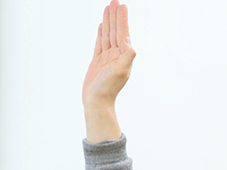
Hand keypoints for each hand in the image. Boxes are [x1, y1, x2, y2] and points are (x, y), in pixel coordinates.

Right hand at [82, 0, 135, 142]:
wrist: (97, 103)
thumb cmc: (108, 89)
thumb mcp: (121, 70)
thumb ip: (128, 55)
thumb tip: (129, 40)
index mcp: (123, 56)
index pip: (123, 33)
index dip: (122, 19)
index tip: (121, 5)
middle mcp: (116, 55)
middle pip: (116, 31)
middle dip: (115, 16)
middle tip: (115, 0)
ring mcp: (106, 58)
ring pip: (107, 35)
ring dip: (108, 21)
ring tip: (108, 8)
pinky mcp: (97, 62)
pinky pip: (100, 43)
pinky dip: (101, 33)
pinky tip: (102, 26)